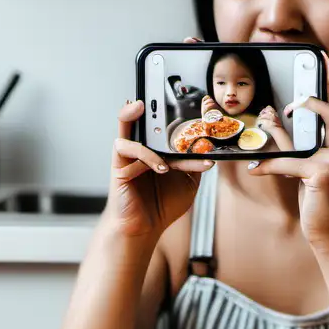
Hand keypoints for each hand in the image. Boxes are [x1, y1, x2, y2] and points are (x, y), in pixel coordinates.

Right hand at [107, 100, 211, 239]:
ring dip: (146, 121)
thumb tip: (210, 148)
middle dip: (158, 104)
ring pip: (130, 124)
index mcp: (159, 148)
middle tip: (178, 100)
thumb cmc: (163, 205)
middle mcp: (143, 146)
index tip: (204, 103)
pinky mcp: (119, 164)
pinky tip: (161, 167)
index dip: (184, 111)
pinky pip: (129, 147)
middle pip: (146, 116)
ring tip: (158, 120)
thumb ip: (195, 163)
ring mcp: (130, 154)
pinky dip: (147, 155)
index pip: (169, 123)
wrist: (146, 228)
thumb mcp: (189, 182)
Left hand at [246, 53, 328, 252]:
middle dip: (316, 89)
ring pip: (306, 134)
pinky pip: (289, 162)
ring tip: (266, 121)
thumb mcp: (311, 170)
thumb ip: (300, 148)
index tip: (325, 59)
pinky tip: (255, 168)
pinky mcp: (324, 174)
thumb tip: (274, 126)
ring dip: (281, 129)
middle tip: (302, 75)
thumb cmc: (323, 202)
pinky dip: (269, 165)